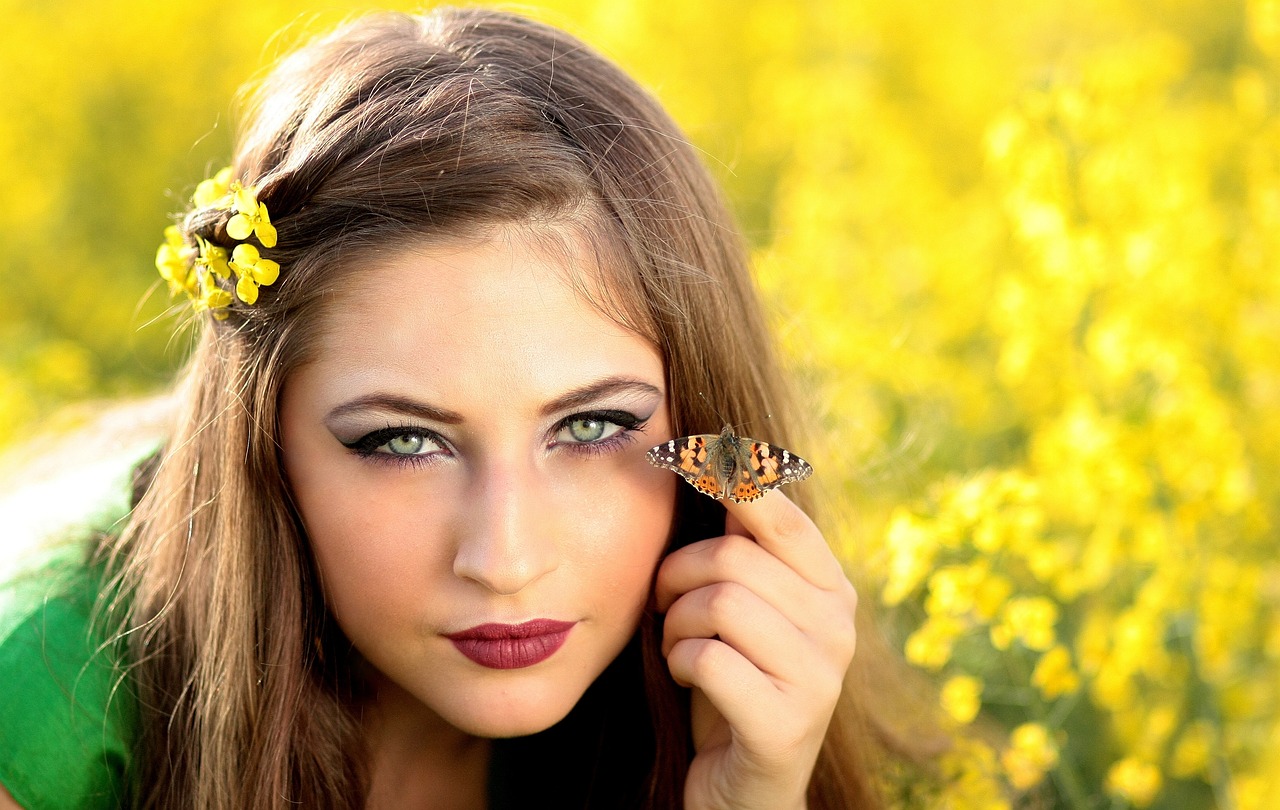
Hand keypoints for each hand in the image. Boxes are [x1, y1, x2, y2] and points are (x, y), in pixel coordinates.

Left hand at [654, 490, 858, 809]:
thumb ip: (745, 547)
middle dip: (677, 577)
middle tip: (665, 605)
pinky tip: (685, 679)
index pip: (780, 513)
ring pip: (719, 604)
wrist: (742, 784)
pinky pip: (709, 660)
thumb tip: (727, 459)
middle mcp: (839, 626)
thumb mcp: (742, 610)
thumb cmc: (732, 683)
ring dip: (675, 625)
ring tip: (678, 647)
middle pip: (734, 557)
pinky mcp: (787, 724)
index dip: (729, 477)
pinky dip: (679, 663)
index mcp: (832, 587)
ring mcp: (820, 677)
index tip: (684, 453)